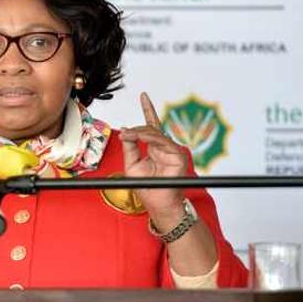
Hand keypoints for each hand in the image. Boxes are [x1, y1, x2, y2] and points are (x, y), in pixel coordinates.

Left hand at [119, 92, 188, 228]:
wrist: (159, 205)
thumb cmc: (148, 188)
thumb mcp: (132, 166)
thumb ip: (130, 148)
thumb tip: (126, 131)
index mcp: (154, 148)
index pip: (151, 125)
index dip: (148, 110)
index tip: (143, 96)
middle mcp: (164, 148)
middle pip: (151, 128)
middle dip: (136, 129)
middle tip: (126, 133)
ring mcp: (172, 151)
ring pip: (155, 134)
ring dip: (140, 133)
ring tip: (129, 134)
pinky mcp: (177, 156)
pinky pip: (162, 142)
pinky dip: (149, 138)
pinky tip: (139, 136)